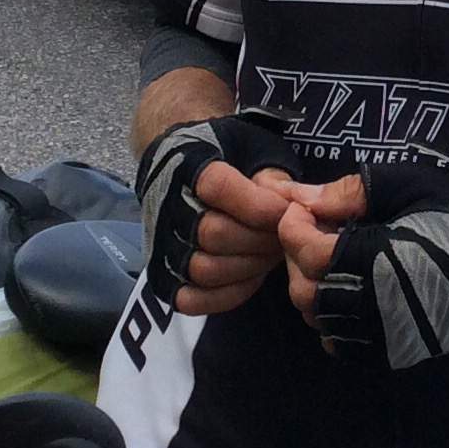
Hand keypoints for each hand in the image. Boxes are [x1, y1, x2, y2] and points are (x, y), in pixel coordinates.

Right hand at [136, 114, 305, 315]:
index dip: (259, 205)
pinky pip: (192, 299)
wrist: (178, 167)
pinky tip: (249, 276)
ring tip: (269, 254)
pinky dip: (227, 294)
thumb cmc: (226, 156)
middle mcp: (165, 206)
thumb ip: (272, 173)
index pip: (217, 187)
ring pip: (206, 269)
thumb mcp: (254, 148)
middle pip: (216, 234)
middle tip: (283, 235)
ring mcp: (161, 245)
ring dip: (249, 267)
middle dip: (261, 239)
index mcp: (186, 164)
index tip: (286, 211)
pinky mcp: (162, 277)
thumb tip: (287, 203)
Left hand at [276, 159, 448, 368]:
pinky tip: (347, 295)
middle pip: (304, 293)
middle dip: (297, 260)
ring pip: (320, 323)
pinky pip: (345, 346)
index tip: (299, 208)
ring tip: (329, 261)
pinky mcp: (398, 351)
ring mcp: (385, 334)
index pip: (304, 251)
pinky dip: (333, 323)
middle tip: (312, 231)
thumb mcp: (408, 186)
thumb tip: (299, 196)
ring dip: (313, 290)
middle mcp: (372, 305)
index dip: (292, 226)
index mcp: (372, 260)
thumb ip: (348, 194)